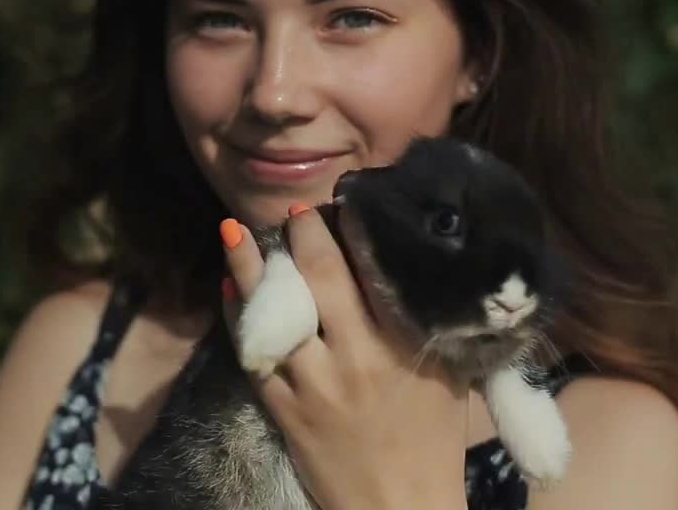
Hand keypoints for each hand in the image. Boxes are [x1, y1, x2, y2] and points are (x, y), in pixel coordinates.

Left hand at [220, 205, 470, 509]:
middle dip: (303, 236)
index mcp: (403, 344)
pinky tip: (229, 289)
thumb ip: (429, 322)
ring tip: (231, 230)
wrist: (399, 509)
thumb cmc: (432, 441)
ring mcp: (314, 383)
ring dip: (250, 268)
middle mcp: (357, 356)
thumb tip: (415, 269)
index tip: (344, 200)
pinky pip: (252, 352)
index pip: (374, 268)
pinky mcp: (284, 408)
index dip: (354, 227)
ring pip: (274, 310)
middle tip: (295, 212)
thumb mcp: (448, 376)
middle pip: (320, 278)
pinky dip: (239, 317)